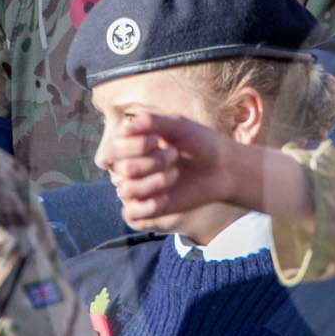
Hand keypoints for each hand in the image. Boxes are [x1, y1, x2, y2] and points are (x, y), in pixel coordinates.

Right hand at [98, 113, 311, 229]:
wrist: (223, 168)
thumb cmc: (200, 142)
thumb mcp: (178, 125)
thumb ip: (152, 122)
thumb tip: (125, 126)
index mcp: (130, 144)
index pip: (111, 148)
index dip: (133, 146)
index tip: (157, 140)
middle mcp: (128, 165)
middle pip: (121, 169)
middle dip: (151, 162)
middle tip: (174, 155)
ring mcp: (136, 188)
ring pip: (127, 190)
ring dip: (155, 181)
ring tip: (176, 173)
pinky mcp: (147, 208)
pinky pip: (132, 213)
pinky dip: (149, 205)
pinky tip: (167, 196)